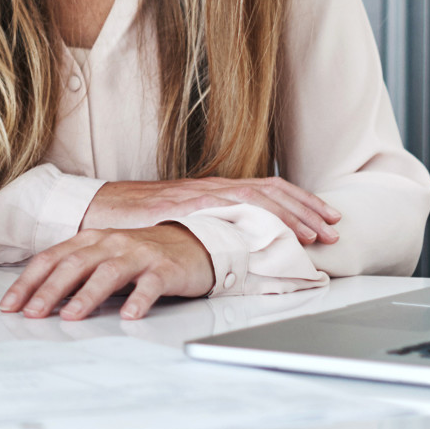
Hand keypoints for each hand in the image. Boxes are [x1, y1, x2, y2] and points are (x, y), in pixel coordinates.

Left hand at [0, 225, 212, 320]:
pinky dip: (138, 300)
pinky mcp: (165, 268)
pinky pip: (150, 285)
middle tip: (33, 313)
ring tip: (71, 316)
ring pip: (108, 273)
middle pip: (74, 264)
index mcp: (91, 240)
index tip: (10, 305)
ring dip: (87, 295)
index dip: (28, 282)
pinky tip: (129, 316)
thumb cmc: (142, 253)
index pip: (51, 259)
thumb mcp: (103, 257)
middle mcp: (111, 243)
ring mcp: (138, 254)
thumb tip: (40, 299)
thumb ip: (76, 272)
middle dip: (50, 290)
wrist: (192, 242)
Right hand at [83, 176, 338, 245]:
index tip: (328, 217)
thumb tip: (242, 240)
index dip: (301, 201)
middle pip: (269, 192)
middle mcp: (211, 188)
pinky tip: (268, 236)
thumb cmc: (137, 218)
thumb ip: (210, 224)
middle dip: (305, 210)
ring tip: (312, 237)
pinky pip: (222, 214)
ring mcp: (197, 197)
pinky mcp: (182, 210)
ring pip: (253, 201)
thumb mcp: (182, 218)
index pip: (268, 188)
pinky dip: (249, 224)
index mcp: (214, 189)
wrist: (96, 209)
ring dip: (287, 218)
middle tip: (333, 229)